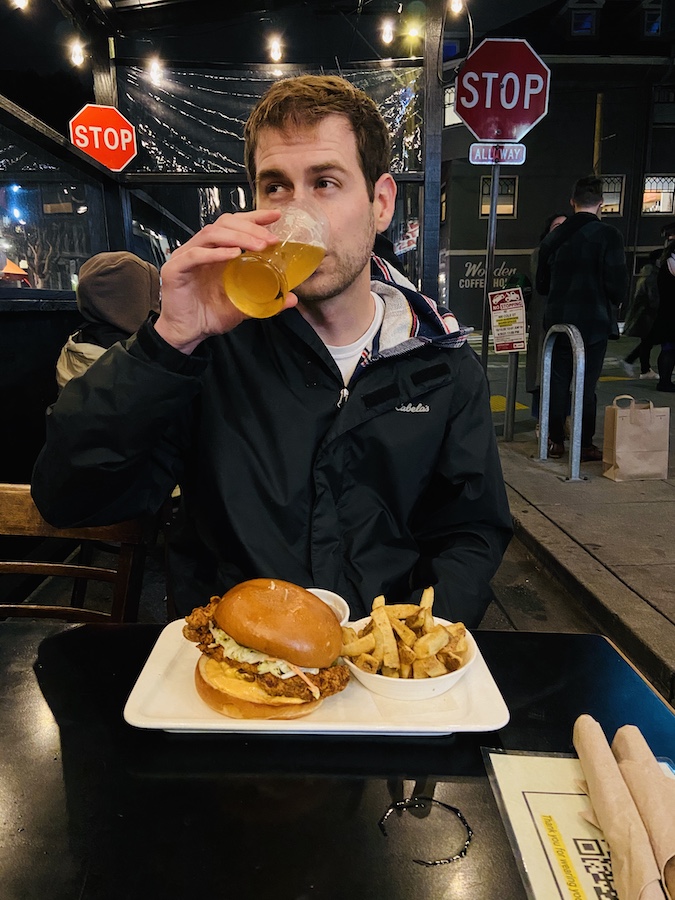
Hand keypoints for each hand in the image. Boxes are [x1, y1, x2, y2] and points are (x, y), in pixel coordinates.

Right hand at [155, 209, 297, 353]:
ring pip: (211, 234)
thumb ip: (265, 299)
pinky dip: (215, 253)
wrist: (187, 334)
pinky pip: (194, 255)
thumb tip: (292, 298)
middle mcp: (200, 249)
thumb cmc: (210, 315)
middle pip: (223, 223)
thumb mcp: (244, 305)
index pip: (234, 224)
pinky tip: (233, 255)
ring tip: (258, 246)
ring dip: (237, 237)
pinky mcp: (174, 270)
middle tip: (271, 239)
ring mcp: (185, 257)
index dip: (255, 217)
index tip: (276, 216)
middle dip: (250, 228)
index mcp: (216, 251)